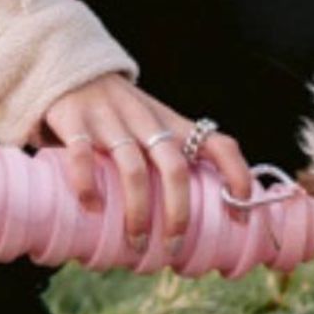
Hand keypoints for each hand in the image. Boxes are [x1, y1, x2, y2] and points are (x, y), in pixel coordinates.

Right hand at [36, 73, 253, 243]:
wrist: (72, 66)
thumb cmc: (120, 112)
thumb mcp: (154, 126)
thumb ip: (169, 160)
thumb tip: (192, 221)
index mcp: (172, 124)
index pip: (218, 144)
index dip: (236, 175)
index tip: (241, 213)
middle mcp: (147, 121)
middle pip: (175, 167)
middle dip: (178, 212)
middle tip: (174, 247)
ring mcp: (110, 120)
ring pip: (133, 167)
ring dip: (137, 210)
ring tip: (136, 243)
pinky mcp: (74, 120)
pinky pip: (83, 153)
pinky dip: (87, 182)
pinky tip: (92, 207)